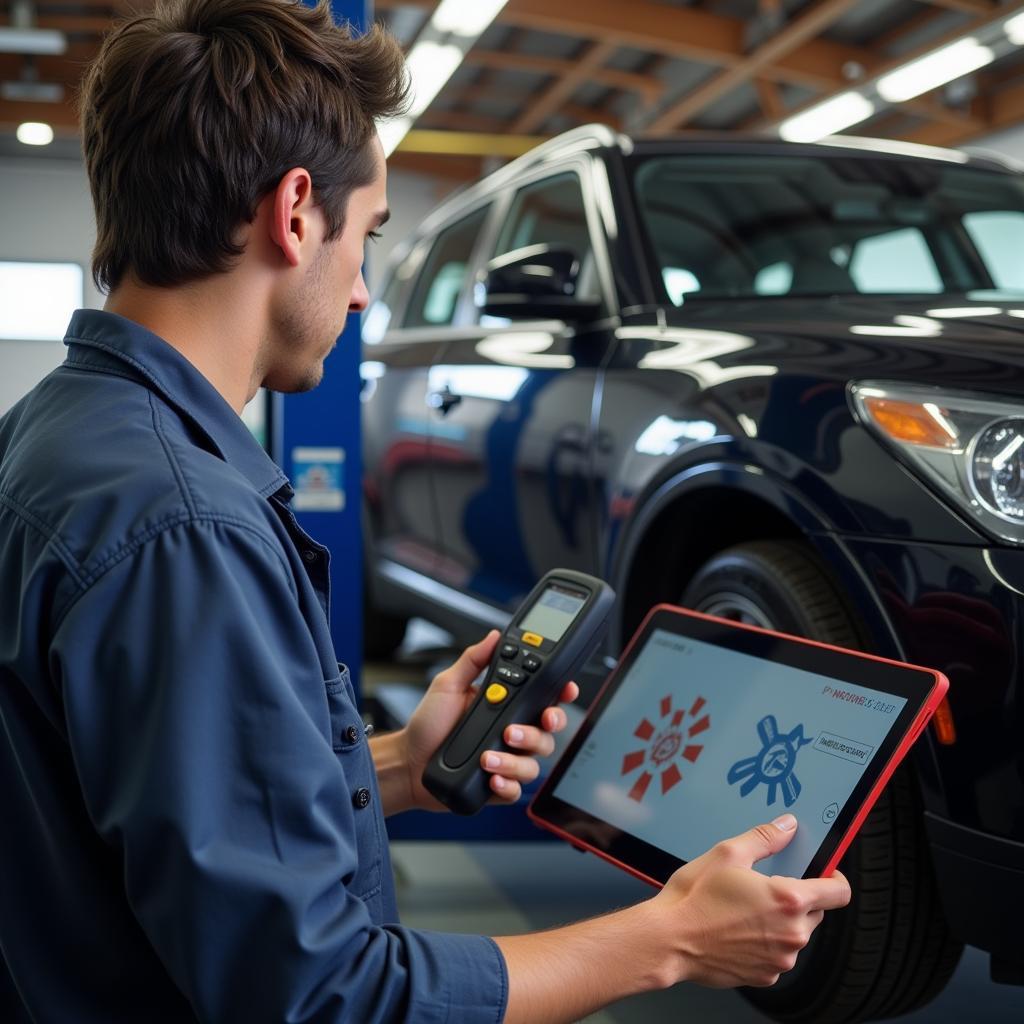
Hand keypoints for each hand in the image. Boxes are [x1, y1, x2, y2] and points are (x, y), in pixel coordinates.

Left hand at [401, 630, 578, 810]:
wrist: (408, 762)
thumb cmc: (428, 725)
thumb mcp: (448, 684)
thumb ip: (473, 660)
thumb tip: (493, 636)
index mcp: (506, 707)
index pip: (544, 700)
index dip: (562, 695)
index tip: (566, 690)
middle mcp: (511, 733)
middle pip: (548, 733)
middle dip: (540, 731)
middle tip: (514, 730)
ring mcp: (506, 761)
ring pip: (533, 764)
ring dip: (514, 761)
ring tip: (487, 758)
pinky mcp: (497, 786)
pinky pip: (516, 790)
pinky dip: (507, 785)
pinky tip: (491, 777)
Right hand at [650, 815, 850, 988]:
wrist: (669, 940)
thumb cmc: (694, 899)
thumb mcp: (728, 854)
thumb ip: (765, 838)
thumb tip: (787, 826)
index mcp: (788, 900)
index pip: (839, 892)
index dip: (835, 879)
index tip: (825, 873)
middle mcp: (792, 934)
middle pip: (816, 912)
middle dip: (797, 898)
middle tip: (764, 887)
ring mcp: (780, 959)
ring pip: (795, 934)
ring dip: (780, 921)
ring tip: (743, 910)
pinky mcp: (766, 976)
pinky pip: (777, 954)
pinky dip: (765, 942)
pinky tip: (737, 930)